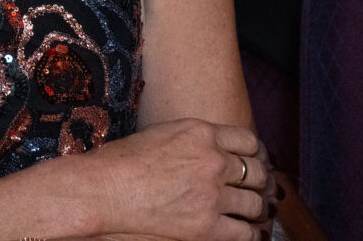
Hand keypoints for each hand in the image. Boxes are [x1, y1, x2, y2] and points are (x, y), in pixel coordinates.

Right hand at [83, 118, 274, 240]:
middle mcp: (212, 160)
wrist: (101, 189)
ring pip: (255, 204)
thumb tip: (208, 152)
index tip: (253, 162)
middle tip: (260, 189)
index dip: (254, 154)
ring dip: (256, 209)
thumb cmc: (119, 162)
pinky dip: (250, 233)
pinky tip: (246, 232)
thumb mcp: (159, 135)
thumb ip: (190, 141)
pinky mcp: (208, 226)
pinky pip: (245, 233)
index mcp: (200, 132)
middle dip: (260, 182)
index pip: (248, 141)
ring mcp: (212, 194)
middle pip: (257, 172)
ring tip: (254, 213)